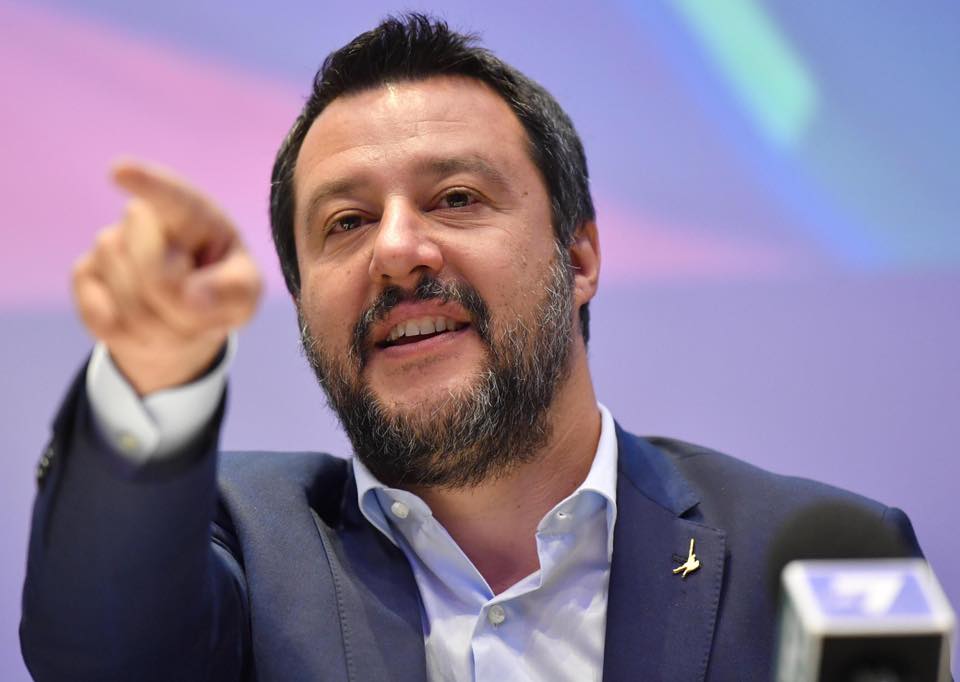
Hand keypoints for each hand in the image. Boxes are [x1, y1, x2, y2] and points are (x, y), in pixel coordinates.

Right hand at [72, 160, 262, 394]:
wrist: (181, 322)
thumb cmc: (220, 295)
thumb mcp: (244, 295)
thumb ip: (232, 292)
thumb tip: (191, 298)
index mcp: (196, 216)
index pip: (173, 198)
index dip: (148, 183)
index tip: (120, 172)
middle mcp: (146, 220)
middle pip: (156, 273)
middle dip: (180, 307)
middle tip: (199, 310)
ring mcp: (110, 244)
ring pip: (129, 301)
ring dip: (161, 328)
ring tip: (174, 319)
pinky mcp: (84, 274)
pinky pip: (104, 319)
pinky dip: (131, 338)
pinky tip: (144, 327)